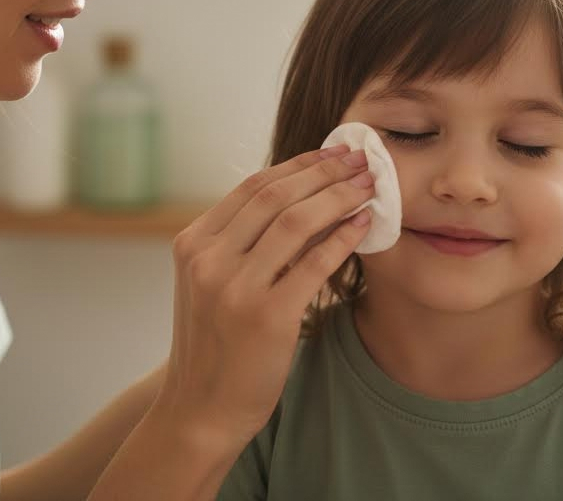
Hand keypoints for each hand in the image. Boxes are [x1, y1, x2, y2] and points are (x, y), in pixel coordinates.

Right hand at [154, 146, 374, 454]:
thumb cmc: (215, 345)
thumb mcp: (212, 283)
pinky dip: (343, 237)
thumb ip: (241, 243)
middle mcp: (208, 260)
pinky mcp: (267, 317)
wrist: (200, 410)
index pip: (251, 187)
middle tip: (361, 160)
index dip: (298, 165)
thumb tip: (304, 196)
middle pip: (276, 196)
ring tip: (369, 185)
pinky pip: (315, 263)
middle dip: (325, 172)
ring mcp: (235, 288)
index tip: (332, 153)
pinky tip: (364, 224)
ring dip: (339, 196)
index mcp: (193, 244)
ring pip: (297, 221)